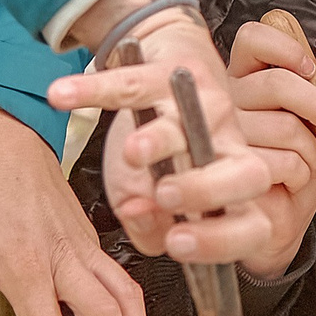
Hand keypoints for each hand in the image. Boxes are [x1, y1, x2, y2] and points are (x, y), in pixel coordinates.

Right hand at [48, 0, 273, 263]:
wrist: (167, 75)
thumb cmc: (161, 152)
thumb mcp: (149, 203)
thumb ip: (147, 227)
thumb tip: (143, 217)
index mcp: (231, 193)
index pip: (253, 227)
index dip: (222, 240)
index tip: (176, 243)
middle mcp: (230, 149)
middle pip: (249, 175)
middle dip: (207, 191)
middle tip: (165, 196)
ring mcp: (207, 108)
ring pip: (193, 125)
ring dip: (162, 140)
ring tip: (132, 152)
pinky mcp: (175, 72)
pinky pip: (135, 83)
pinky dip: (94, 90)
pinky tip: (63, 97)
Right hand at [224, 18, 315, 279]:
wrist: (282, 213)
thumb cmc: (297, 157)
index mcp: (244, 76)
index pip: (253, 36)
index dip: (285, 47)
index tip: (309, 69)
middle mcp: (226, 101)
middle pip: (277, 83)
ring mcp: (224, 137)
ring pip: (284, 126)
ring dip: (312, 149)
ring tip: (308, 162)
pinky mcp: (230, 172)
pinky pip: (281, 161)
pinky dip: (303, 173)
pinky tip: (295, 181)